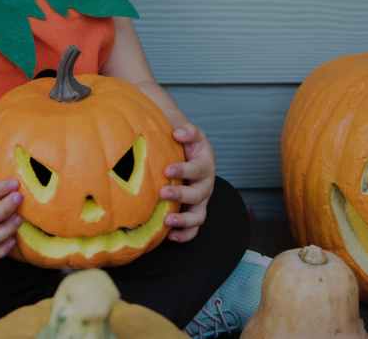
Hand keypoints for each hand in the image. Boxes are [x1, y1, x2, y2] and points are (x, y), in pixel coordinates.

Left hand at [161, 124, 215, 242]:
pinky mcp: (195, 213)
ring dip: (184, 219)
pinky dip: (184, 234)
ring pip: (199, 215)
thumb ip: (186, 131)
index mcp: (204, 162)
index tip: (167, 169)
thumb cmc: (182, 144)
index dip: (184, 170)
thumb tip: (178, 132)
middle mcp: (205, 183)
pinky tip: (170, 236)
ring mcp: (201, 200)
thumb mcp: (186, 134)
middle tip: (163, 192)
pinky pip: (194, 229)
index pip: (197, 167)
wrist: (188, 154)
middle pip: (198, 193)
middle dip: (181, 194)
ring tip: (168, 220)